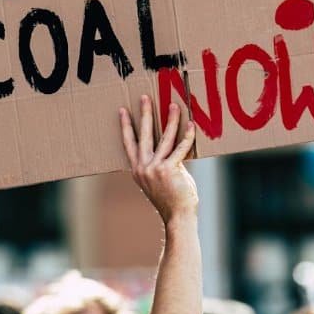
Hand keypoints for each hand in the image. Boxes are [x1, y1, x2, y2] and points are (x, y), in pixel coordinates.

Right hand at [120, 95, 197, 224]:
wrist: (177, 216)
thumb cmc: (171, 198)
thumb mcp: (158, 180)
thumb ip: (159, 163)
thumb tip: (170, 146)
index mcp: (137, 169)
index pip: (129, 143)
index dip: (126, 126)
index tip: (122, 110)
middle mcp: (143, 167)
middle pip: (144, 135)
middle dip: (145, 114)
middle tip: (145, 97)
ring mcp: (156, 168)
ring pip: (164, 138)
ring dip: (170, 120)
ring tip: (173, 105)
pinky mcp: (170, 169)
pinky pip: (180, 148)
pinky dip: (187, 136)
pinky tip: (191, 125)